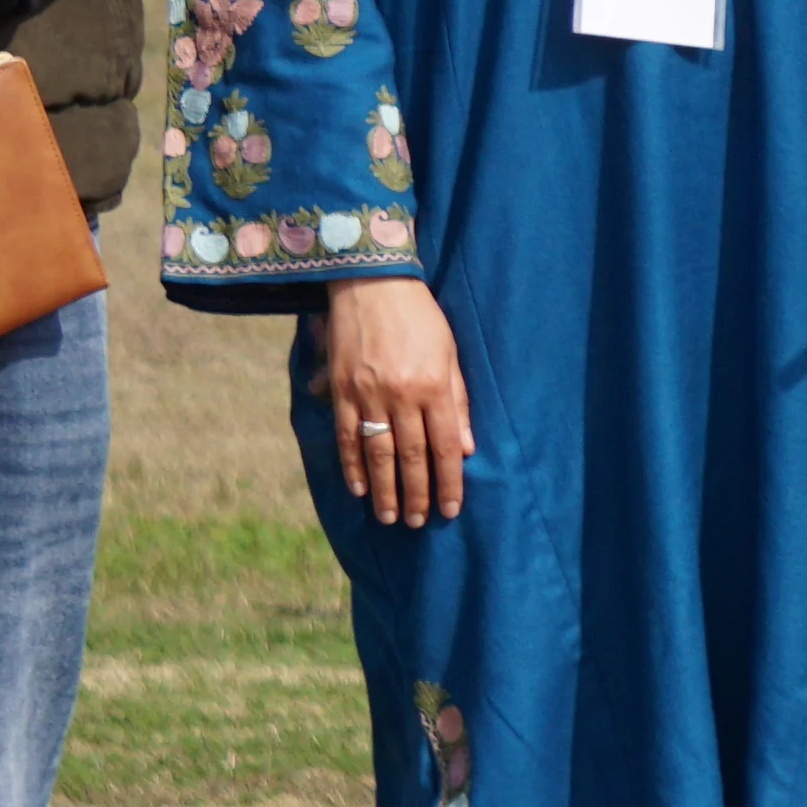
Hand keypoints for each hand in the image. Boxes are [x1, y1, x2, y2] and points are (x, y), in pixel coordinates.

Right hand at [318, 277, 473, 528]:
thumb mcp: (450, 353)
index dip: (448, 482)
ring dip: (385, 490)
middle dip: (417, 494)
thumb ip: (458, 401)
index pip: (444, 447)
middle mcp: (401, 396)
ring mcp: (367, 395)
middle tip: (418, 522)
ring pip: (378, 454)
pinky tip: (359, 488)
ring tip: (391, 517)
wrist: (372, 284)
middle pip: (411, 457)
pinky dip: (352, 466)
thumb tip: (464, 448)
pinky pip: (348, 437)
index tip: (449, 509)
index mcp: (433, 387)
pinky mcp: (342, 391)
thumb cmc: (420, 317)